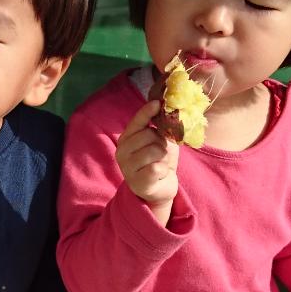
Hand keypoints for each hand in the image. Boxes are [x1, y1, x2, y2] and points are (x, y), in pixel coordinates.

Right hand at [116, 100, 179, 222]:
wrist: (160, 188)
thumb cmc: (159, 161)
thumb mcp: (159, 141)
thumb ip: (160, 128)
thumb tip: (168, 111)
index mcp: (126, 139)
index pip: (136, 122)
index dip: (146, 112)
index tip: (157, 103)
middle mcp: (122, 152)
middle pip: (148, 135)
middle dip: (161, 142)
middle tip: (161, 152)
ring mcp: (127, 168)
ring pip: (154, 151)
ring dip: (164, 157)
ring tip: (160, 164)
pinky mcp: (137, 181)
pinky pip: (157, 167)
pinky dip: (164, 170)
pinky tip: (160, 174)